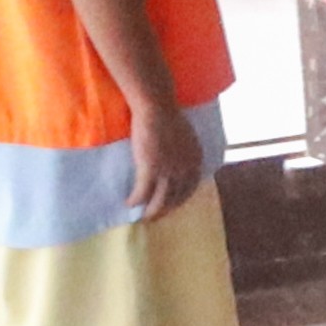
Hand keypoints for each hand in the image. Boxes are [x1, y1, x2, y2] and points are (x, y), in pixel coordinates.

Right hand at [124, 99, 212, 221]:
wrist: (157, 108)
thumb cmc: (168, 117)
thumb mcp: (186, 138)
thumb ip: (184, 153)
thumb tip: (177, 160)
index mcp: (196, 162)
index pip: (191, 188)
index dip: (180, 199)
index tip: (171, 205)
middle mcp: (185, 170)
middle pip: (176, 198)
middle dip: (165, 210)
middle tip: (155, 216)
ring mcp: (168, 171)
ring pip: (160, 200)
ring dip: (151, 211)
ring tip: (143, 217)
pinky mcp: (150, 169)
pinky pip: (142, 192)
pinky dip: (135, 200)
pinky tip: (129, 204)